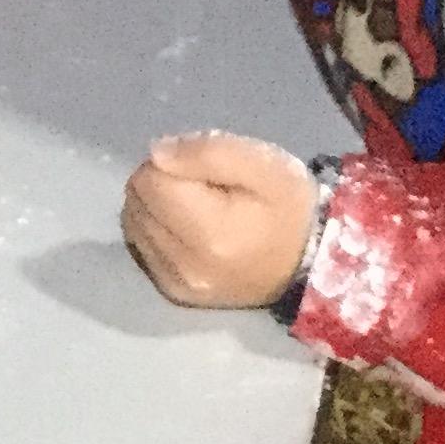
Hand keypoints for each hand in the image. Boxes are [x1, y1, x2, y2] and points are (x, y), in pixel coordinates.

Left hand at [120, 132, 316, 310]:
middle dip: (160, 183)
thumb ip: (207, 151)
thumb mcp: (263, 163)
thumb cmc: (289, 207)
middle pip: (135, 201)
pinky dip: (155, 230)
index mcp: (210, 233)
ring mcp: (178, 284)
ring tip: (196, 208)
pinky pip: (141, 247)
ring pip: (132, 223)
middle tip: (203, 188)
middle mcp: (185, 265)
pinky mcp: (175, 292)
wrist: (312, 262)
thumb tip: (156, 153)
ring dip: (155, 206)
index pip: (149, 180)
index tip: (206, 172)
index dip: (172, 163)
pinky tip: (186, 229)